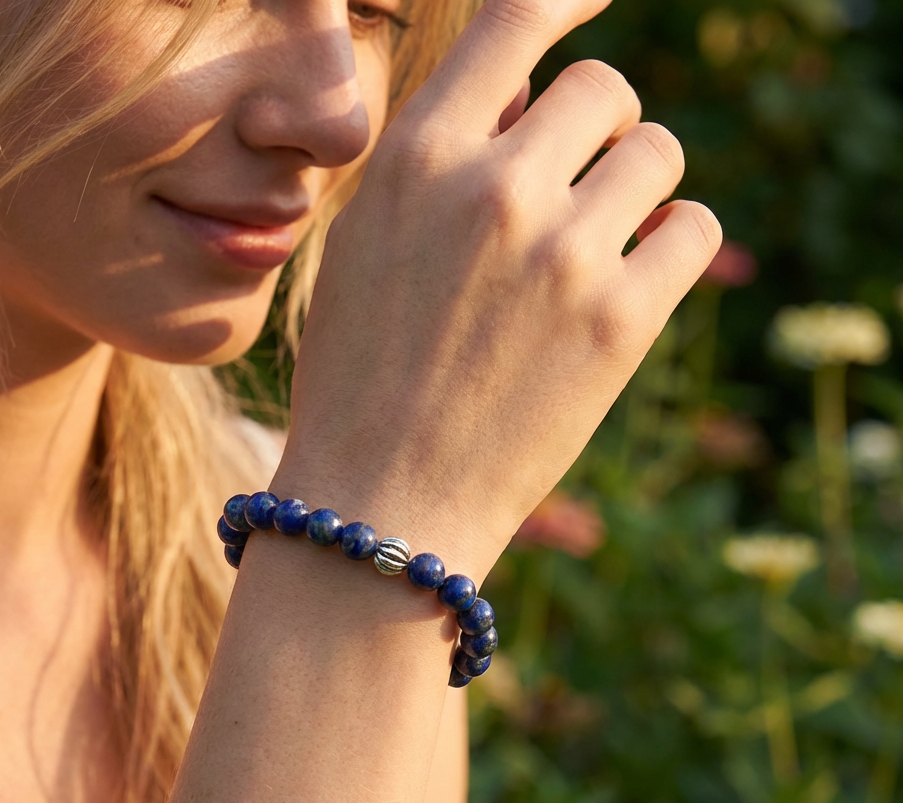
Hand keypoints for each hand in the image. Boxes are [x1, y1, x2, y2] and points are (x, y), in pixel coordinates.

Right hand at [276, 0, 721, 577]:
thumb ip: (438, 163)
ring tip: (595, 251)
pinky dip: (674, 247)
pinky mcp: (620, 325)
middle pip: (607, 90)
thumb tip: (525, 97)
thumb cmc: (362, 379)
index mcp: (415, 161)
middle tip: (579, 188)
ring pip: (658, 154)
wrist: (382, 501)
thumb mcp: (365, 249)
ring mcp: (561, 257)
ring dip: (637, 191)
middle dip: (600, 130)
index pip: (513, 22)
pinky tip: (631, 285)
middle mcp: (491, 190)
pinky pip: (695, 230)